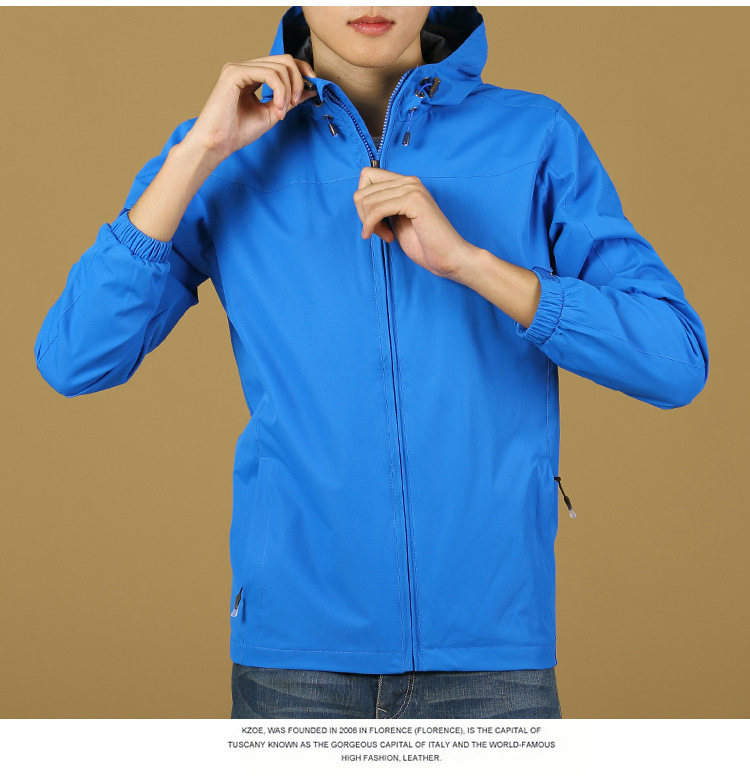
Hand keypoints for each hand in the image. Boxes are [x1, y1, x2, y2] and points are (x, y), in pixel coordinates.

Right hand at [185, 54, 317, 162]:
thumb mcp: (272, 113)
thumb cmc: (238, 132)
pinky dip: (279, 90)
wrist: (218, 143)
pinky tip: (277, 106)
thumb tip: (311, 89)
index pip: (282, 62)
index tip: (313, 86)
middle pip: (284, 59)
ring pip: (279, 66)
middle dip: (298, 80)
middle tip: (296, 103)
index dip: (302, 70)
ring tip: (281, 111)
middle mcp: (245, 67)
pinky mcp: (234, 73)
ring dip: (288, 90)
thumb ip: (290, 100)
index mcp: (252, 75)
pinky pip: (268, 73)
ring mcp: (238, 68)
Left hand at [352, 167, 474, 277]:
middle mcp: (409, 181)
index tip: (374, 221)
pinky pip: (377, 210)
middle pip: (363, 188)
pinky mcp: (413, 201)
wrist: (449, 257)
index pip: (367, 176)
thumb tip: (361, 200)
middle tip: (377, 231)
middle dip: (363, 214)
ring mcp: (412, 189)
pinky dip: (373, 226)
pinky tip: (387, 238)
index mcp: (406, 183)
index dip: (363, 202)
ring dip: (369, 223)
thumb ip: (384, 206)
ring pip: (367, 199)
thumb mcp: (397, 220)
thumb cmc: (425, 244)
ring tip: (386, 235)